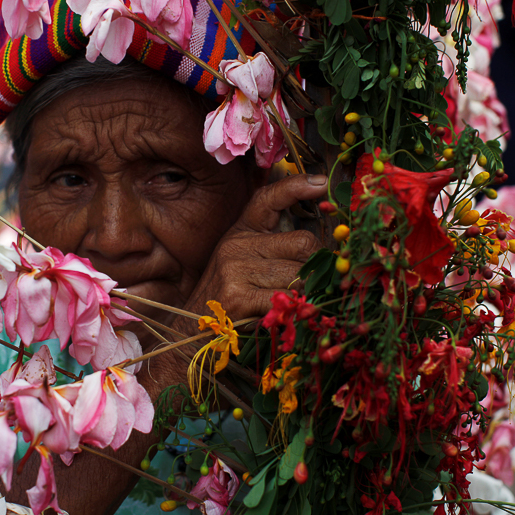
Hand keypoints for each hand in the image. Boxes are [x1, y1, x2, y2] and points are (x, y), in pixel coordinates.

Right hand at [175, 173, 326, 332]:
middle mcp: (237, 245)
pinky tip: (291, 315)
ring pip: (300, 274)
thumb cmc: (228, 298)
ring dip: (308, 293)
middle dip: (317, 266)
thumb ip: (274, 249)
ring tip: (298, 304)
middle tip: (317, 283)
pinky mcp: (239, 295)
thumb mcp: (242, 263)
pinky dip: (297, 309)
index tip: (322, 183)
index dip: (296, 186)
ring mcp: (236, 269)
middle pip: (303, 244)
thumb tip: (319, 250)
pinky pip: (287, 298)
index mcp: (240, 232)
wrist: (192, 331)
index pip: (269, 199)